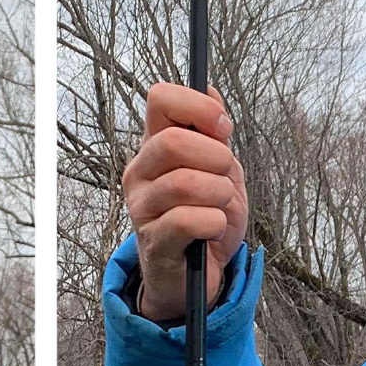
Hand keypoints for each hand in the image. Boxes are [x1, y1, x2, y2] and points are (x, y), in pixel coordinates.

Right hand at [122, 83, 246, 322]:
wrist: (198, 275)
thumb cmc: (206, 219)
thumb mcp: (219, 170)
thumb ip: (213, 134)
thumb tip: (210, 90)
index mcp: (155, 146)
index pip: (160, 98)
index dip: (198, 106)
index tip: (222, 127)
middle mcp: (140, 172)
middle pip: (173, 141)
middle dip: (216, 157)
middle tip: (225, 177)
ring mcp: (142, 207)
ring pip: (185, 183)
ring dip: (220, 195)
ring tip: (221, 208)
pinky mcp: (154, 241)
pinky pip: (190, 220)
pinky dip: (215, 224)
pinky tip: (214, 230)